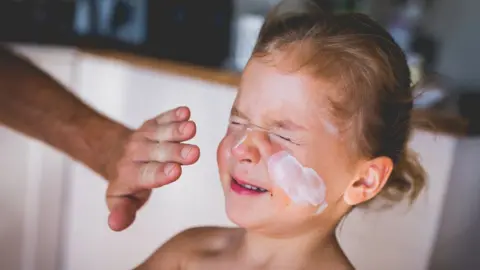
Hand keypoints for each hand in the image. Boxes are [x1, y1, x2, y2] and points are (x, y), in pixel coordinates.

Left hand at [105, 106, 199, 230]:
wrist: (114, 152)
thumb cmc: (127, 181)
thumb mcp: (121, 201)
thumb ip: (122, 212)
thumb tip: (115, 225)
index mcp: (130, 175)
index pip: (146, 175)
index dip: (160, 173)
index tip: (175, 171)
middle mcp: (136, 154)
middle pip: (158, 153)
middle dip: (175, 153)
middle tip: (193, 153)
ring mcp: (145, 137)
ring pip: (161, 133)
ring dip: (176, 130)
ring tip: (191, 128)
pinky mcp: (153, 124)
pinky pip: (163, 118)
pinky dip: (173, 115)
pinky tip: (185, 112)